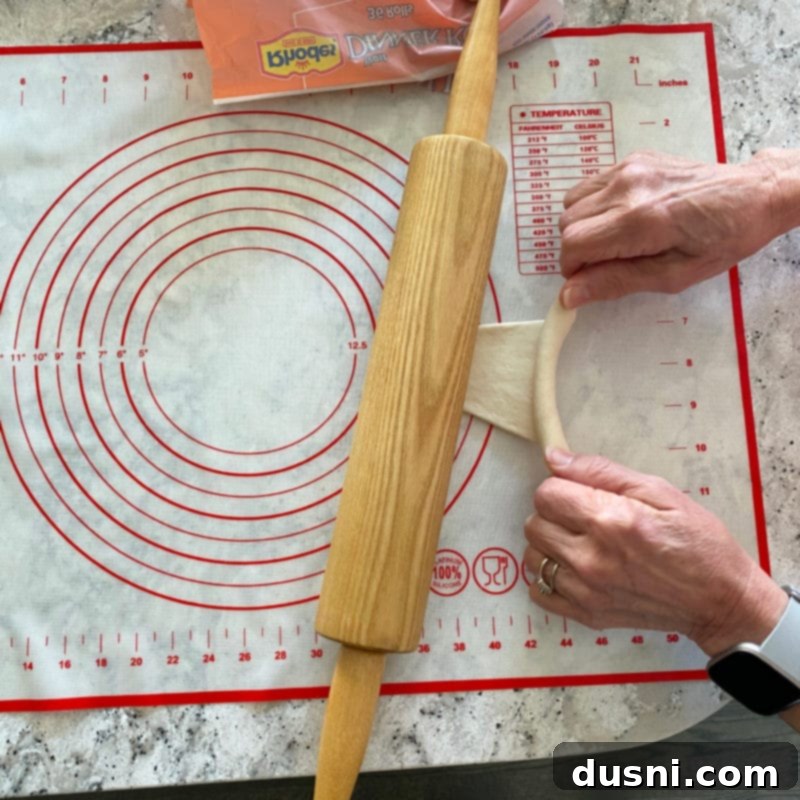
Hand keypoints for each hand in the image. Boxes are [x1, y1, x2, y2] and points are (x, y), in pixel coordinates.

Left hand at [524, 448, 786, 655]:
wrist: (719, 599)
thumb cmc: (696, 540)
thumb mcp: (658, 491)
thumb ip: (600, 471)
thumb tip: (554, 457)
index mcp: (610, 521)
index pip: (546, 494)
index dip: (560, 487)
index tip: (580, 493)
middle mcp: (591, 558)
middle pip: (534, 524)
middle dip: (553, 514)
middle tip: (582, 517)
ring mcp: (586, 591)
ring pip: (533, 556)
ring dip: (549, 545)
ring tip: (580, 543)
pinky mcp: (586, 614)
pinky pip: (539, 591)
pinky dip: (549, 578)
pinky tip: (574, 570)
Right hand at [557, 149, 786, 308]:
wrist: (753, 194)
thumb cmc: (720, 241)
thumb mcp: (672, 276)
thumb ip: (616, 282)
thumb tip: (569, 295)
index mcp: (640, 221)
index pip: (573, 244)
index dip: (574, 269)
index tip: (591, 279)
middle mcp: (627, 187)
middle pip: (567, 223)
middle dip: (578, 250)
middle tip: (608, 261)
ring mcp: (628, 167)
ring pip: (572, 203)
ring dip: (583, 227)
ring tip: (614, 238)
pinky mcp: (632, 159)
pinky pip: (590, 186)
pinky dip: (594, 206)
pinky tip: (623, 216)